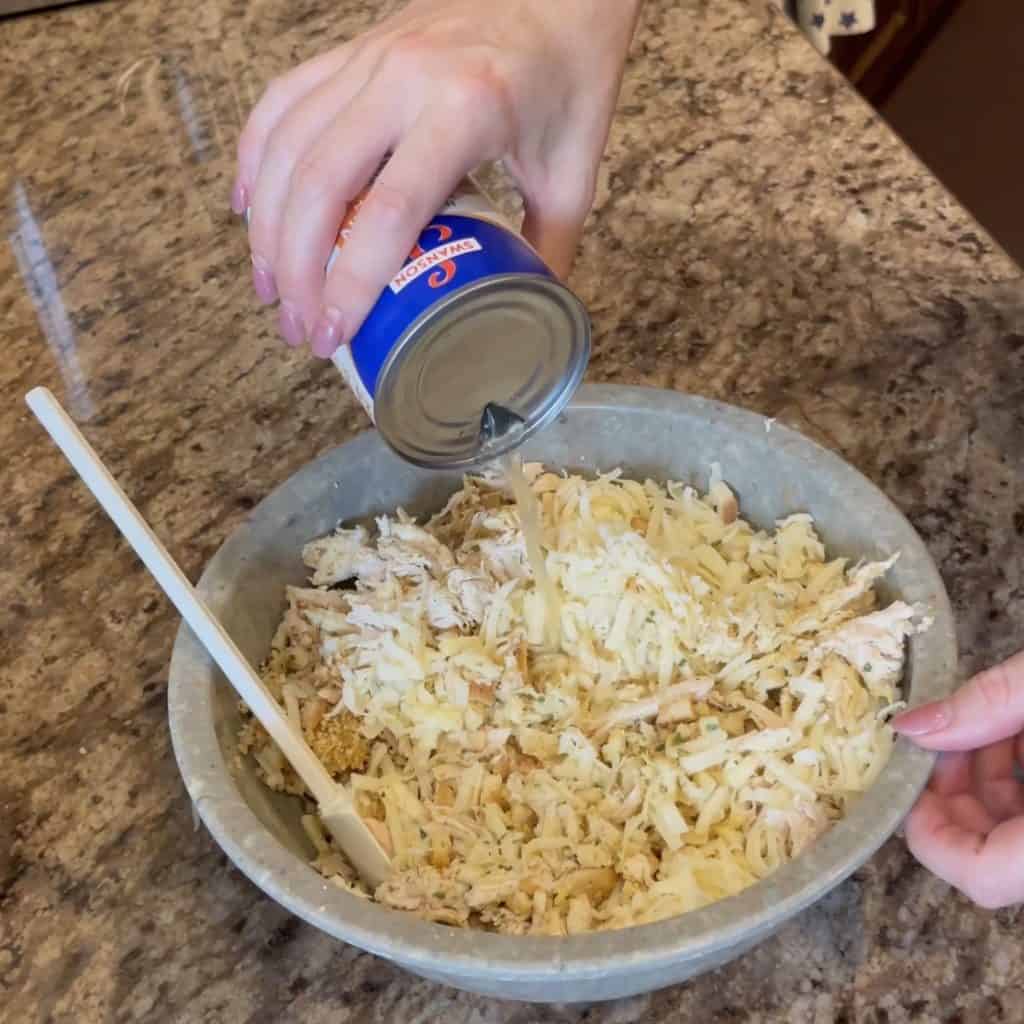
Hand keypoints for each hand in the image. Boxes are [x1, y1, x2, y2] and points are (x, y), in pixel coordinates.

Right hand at [233, 0, 640, 357]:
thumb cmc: (571, 74)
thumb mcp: (571, 176)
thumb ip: (544, 254)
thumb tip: (520, 321)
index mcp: (466, 110)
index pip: (390, 211)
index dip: (350, 282)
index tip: (334, 334)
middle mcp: (405, 78)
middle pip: (320, 185)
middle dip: (297, 270)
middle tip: (299, 329)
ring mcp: (370, 58)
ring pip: (287, 146)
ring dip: (266, 227)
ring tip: (270, 289)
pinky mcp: (352, 49)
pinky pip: (281, 102)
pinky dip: (254, 157)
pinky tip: (248, 206)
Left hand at [893, 650, 1023, 907]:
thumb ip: (986, 706)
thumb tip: (909, 726)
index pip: (982, 876)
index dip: (930, 835)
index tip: (905, 781)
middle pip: (993, 852)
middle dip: (953, 795)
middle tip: (938, 739)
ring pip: (1015, 832)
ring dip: (985, 780)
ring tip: (981, 722)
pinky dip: (1018, 775)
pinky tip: (1010, 728)